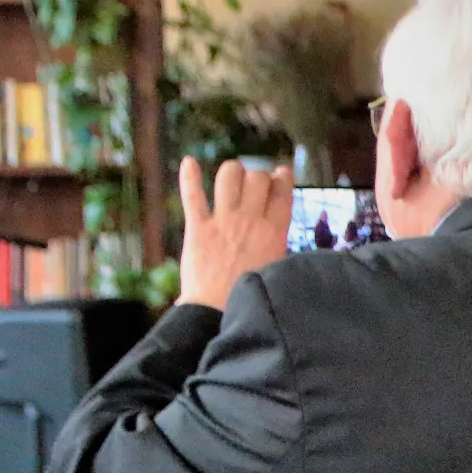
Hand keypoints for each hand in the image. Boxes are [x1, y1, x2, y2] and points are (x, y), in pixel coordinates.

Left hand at [176, 157, 293, 310]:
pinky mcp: (198, 227)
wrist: (216, 310)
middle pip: (257, 178)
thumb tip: (276, 223)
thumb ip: (277, 242)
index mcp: (274, 231)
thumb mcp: (277, 267)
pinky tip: (189, 162)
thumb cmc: (250, 294)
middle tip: (254, 183)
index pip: (282, 191)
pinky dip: (189, 176)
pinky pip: (193, 195)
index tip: (280, 173)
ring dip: (231, 172)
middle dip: (257, 175)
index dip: (282, 177)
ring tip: (231, 177)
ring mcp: (223, 221)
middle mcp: (250, 220)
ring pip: (229, 177)